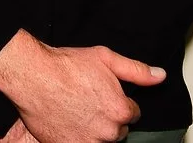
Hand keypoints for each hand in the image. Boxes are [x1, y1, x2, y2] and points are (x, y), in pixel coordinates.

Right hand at [0, 31, 164, 142]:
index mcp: (121, 111)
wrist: (31, 75)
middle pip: (116, 129)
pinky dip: (75, 135)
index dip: (117, 101)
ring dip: (91, 128)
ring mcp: (88, 142)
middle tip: (86, 101)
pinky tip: (66, 120)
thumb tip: (160, 76)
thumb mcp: (105, 58)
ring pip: (98, 138)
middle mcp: (108, 131)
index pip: (131, 113)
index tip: (102, 94)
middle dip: (105, 117)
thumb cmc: (66, 65)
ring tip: (74, 110)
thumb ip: (136, 70)